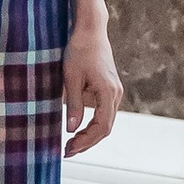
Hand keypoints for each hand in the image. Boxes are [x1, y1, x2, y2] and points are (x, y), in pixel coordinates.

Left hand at [64, 13, 121, 155]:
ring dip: (90, 135)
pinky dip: (93, 124)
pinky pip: (104, 113)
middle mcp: (116, 94)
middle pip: (105, 128)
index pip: (101, 127)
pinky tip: (79, 129)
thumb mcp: (71, 78)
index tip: (69, 148)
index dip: (86, 141)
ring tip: (71, 144)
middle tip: (67, 151)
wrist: (91, 31)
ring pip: (106, 122)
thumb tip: (71, 130)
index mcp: (108, 92)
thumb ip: (73, 105)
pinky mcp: (110, 89)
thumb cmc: (80, 51)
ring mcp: (115, 92)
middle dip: (87, 142)